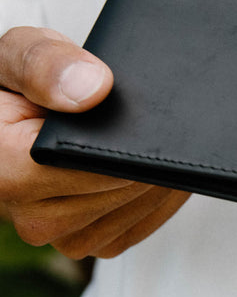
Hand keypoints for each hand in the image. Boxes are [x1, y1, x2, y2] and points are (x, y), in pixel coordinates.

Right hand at [0, 26, 189, 258]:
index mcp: (2, 169)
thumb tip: (90, 90)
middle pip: (118, 187)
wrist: (21, 118)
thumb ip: (45, 64)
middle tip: (160, 121)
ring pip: (134, 206)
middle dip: (146, 152)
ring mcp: (58, 235)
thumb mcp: (21, 53)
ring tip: (157, 138)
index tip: (147, 114)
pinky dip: (157, 194)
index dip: (122, 137)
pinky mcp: (87, 243)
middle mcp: (26, 215)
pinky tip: (156, 165)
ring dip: (157, 173)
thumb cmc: (20, 86)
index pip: (88, 161)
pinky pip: (139, 223)